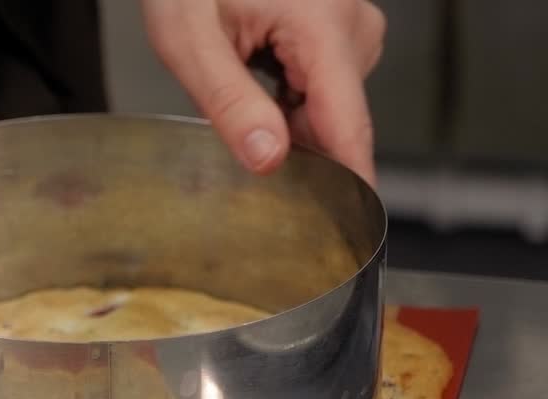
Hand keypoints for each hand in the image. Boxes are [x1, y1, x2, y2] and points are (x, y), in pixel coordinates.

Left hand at [140, 0, 384, 183]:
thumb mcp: (189, 40)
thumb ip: (230, 103)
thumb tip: (268, 159)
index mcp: (322, 23)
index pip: (349, 123)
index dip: (353, 180)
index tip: (357, 227)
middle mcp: (351, 22)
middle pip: (336, 120)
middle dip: (294, 145)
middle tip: (237, 130)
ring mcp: (350, 24)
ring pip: (329, 107)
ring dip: (288, 118)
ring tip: (241, 81)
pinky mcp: (341, 29)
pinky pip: (325, 87)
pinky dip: (291, 99)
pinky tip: (259, 79)